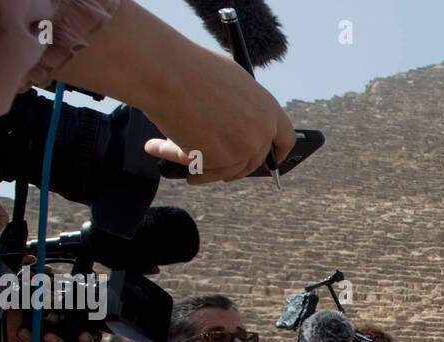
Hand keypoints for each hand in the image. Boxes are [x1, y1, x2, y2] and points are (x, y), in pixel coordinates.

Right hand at [142, 49, 295, 184]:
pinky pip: (201, 166)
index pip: (285, 139)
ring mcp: (243, 147)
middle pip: (253, 161)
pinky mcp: (221, 159)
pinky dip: (178, 157)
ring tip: (180, 161)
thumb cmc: (192, 68)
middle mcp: (261, 131)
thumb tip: (234, 125)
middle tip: (214, 167)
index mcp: (268, 109)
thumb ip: (241, 108)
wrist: (169, 71)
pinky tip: (158, 147)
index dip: (277, 153)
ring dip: (203, 169)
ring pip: (226, 170)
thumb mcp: (231, 82)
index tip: (270, 161)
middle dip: (233, 167)